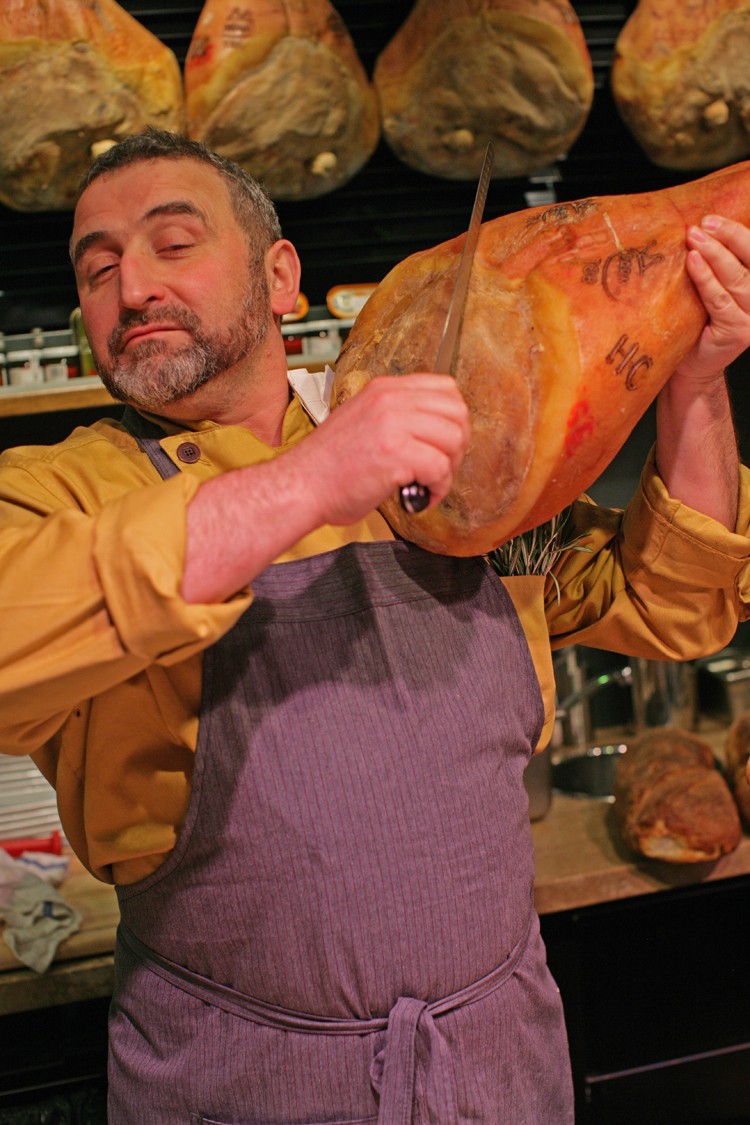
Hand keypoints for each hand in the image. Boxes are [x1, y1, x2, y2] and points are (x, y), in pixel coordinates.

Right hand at [295, 373, 470, 526]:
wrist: (300, 487)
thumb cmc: (328, 468)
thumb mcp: (364, 423)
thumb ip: (397, 418)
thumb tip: (434, 432)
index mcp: (384, 390)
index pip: (445, 388)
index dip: (453, 420)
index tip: (443, 445)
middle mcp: (390, 400)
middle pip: (457, 411)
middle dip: (458, 445)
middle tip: (440, 469)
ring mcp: (393, 423)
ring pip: (454, 438)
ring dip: (449, 469)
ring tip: (428, 484)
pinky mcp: (395, 452)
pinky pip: (440, 467)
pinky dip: (438, 488)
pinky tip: (420, 497)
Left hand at [676, 215, 749, 384]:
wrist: (692, 368)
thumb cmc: (699, 324)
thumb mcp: (714, 290)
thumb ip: (719, 267)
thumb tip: (701, 227)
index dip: (739, 232)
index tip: (714, 217)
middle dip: (729, 237)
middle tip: (704, 222)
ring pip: (736, 279)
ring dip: (715, 254)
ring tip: (694, 236)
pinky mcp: (737, 332)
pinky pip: (719, 300)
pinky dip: (705, 279)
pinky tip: (692, 261)